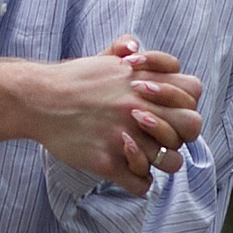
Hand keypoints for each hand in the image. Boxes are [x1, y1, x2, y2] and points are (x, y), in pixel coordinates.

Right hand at [19, 41, 200, 194]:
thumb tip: (135, 47)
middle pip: (192, 125)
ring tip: (143, 154)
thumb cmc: (72, 79)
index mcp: (143, 82)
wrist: (38, 100)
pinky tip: (127, 170)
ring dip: (160, 160)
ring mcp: (125, 136)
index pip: (193, 91)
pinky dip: (138, 182)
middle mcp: (139, 108)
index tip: (166, 106)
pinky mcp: (108, 162)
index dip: (185, 100)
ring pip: (171, 161)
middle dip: (182, 132)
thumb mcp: (103, 57)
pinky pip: (142, 185)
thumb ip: (125, 47)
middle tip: (161, 134)